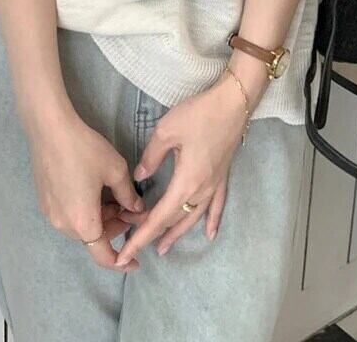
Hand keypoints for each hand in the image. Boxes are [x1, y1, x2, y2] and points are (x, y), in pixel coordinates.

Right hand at [24, 102, 145, 271]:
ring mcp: (50, 213)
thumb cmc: (85, 149)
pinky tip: (94, 190)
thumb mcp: (115, 170)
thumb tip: (136, 209)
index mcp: (83, 223)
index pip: (103, 255)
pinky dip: (85, 210)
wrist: (49, 129)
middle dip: (115, 228)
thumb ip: (128, 195)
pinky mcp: (44, 201)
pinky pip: (69, 215)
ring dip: (100, 218)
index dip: (121, 262)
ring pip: (81, 226)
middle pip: (93, 238)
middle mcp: (63, 225)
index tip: (134, 263)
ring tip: (114, 196)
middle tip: (133, 209)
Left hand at [113, 68, 258, 266]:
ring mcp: (214, 185)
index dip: (140, 237)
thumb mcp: (166, 131)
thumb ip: (150, 158)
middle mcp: (201, 191)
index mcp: (185, 183)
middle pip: (174, 220)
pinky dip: (212, 221)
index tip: (123, 254)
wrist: (233, 102)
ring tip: (163, 248)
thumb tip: (139, 178)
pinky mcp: (222, 176)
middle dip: (152, 232)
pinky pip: (216, 206)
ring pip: (193, 218)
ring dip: (177, 233)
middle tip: (132, 239)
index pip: (158, 218)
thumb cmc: (199, 114)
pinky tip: (209, 234)